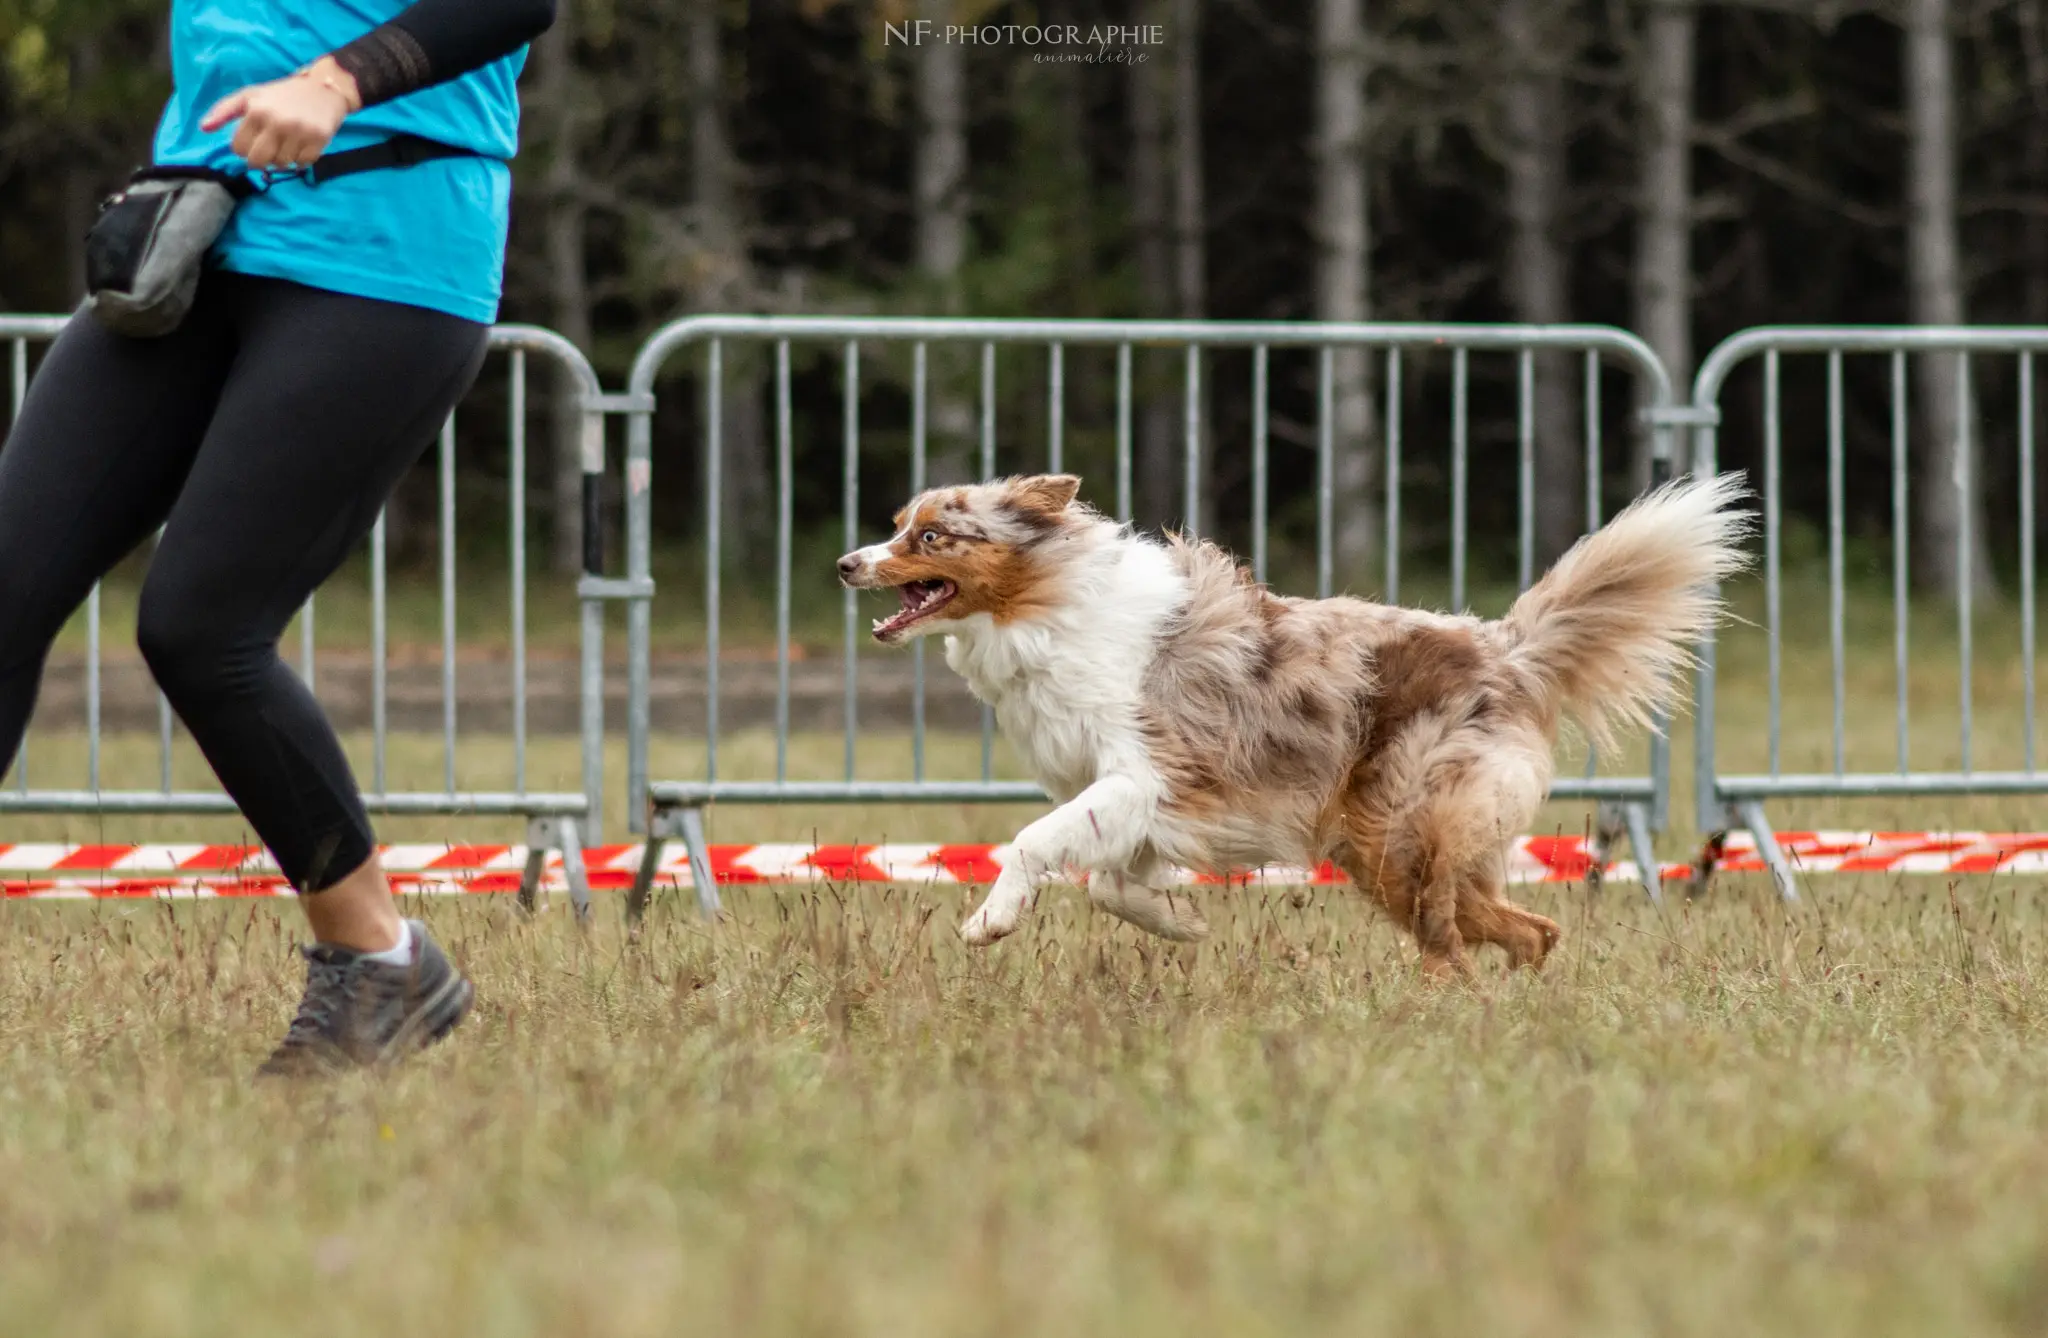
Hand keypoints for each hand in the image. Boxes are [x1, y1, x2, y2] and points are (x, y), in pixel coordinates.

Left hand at [200, 57, 361, 171]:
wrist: (322, 88)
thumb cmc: (282, 94)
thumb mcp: (250, 96)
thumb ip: (224, 111)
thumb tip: (203, 128)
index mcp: (256, 110)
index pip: (238, 148)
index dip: (244, 148)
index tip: (253, 140)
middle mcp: (277, 121)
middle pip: (258, 161)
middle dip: (260, 158)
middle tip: (268, 148)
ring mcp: (299, 132)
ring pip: (281, 165)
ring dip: (282, 159)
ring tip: (286, 144)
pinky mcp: (319, 140)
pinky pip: (302, 164)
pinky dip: (300, 160)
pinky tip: (301, 146)